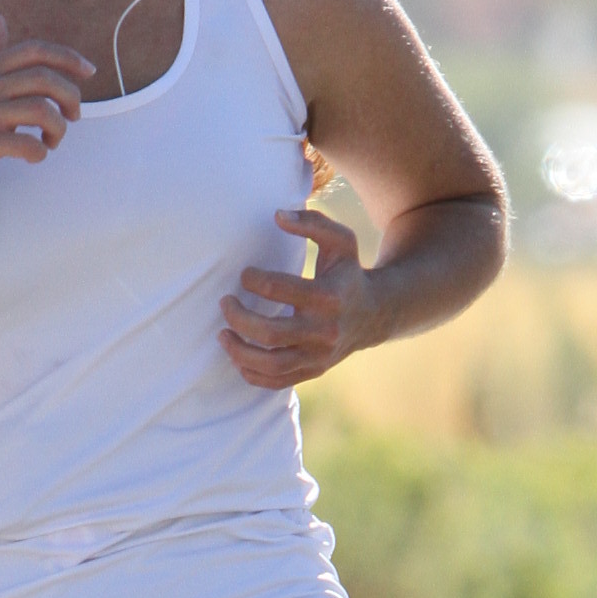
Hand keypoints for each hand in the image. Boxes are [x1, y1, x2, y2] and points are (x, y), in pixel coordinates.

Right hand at [0, 9, 95, 204]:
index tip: (89, 72)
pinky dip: (38, 152)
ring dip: (57, 128)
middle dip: (69, 96)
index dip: (66, 57)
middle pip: (42, 79)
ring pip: (39, 110)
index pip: (33, 51)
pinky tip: (35, 156)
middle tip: (73, 116)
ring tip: (53, 140)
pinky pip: (22, 144)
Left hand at [218, 208, 381, 388]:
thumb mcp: (340, 240)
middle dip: (239, 318)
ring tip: (222, 335)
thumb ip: (312, 222)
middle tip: (225, 303)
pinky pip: (277, 382)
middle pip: (271, 333)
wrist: (374, 314)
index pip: (281, 290)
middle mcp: (325, 331)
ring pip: (271, 364)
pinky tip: (238, 357)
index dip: (254, 281)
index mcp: (329, 297)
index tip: (244, 275)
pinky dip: (252, 374)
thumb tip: (277, 216)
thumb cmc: (348, 271)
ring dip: (239, 351)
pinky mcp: (313, 371)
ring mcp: (319, 356)